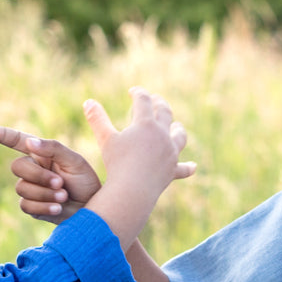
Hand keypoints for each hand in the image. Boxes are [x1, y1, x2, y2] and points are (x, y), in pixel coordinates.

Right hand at [0, 125, 100, 223]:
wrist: (93, 210)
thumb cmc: (86, 183)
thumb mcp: (75, 161)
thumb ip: (53, 149)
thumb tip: (29, 143)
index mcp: (42, 153)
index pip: (18, 141)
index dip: (3, 135)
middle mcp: (33, 169)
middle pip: (17, 167)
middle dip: (38, 176)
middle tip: (59, 183)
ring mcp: (31, 188)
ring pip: (21, 188)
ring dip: (44, 193)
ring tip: (64, 197)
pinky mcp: (32, 207)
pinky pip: (26, 205)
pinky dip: (43, 207)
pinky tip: (58, 208)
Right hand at [83, 87, 195, 249]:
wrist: (132, 190)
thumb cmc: (116, 163)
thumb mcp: (105, 139)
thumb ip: (97, 119)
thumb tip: (88, 101)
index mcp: (145, 124)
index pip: (143, 101)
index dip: (138, 93)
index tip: (133, 91)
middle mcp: (162, 134)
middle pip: (165, 113)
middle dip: (159, 104)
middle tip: (155, 100)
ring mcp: (170, 152)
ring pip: (179, 136)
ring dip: (178, 129)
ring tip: (176, 126)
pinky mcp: (172, 170)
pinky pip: (183, 169)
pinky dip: (187, 167)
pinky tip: (192, 167)